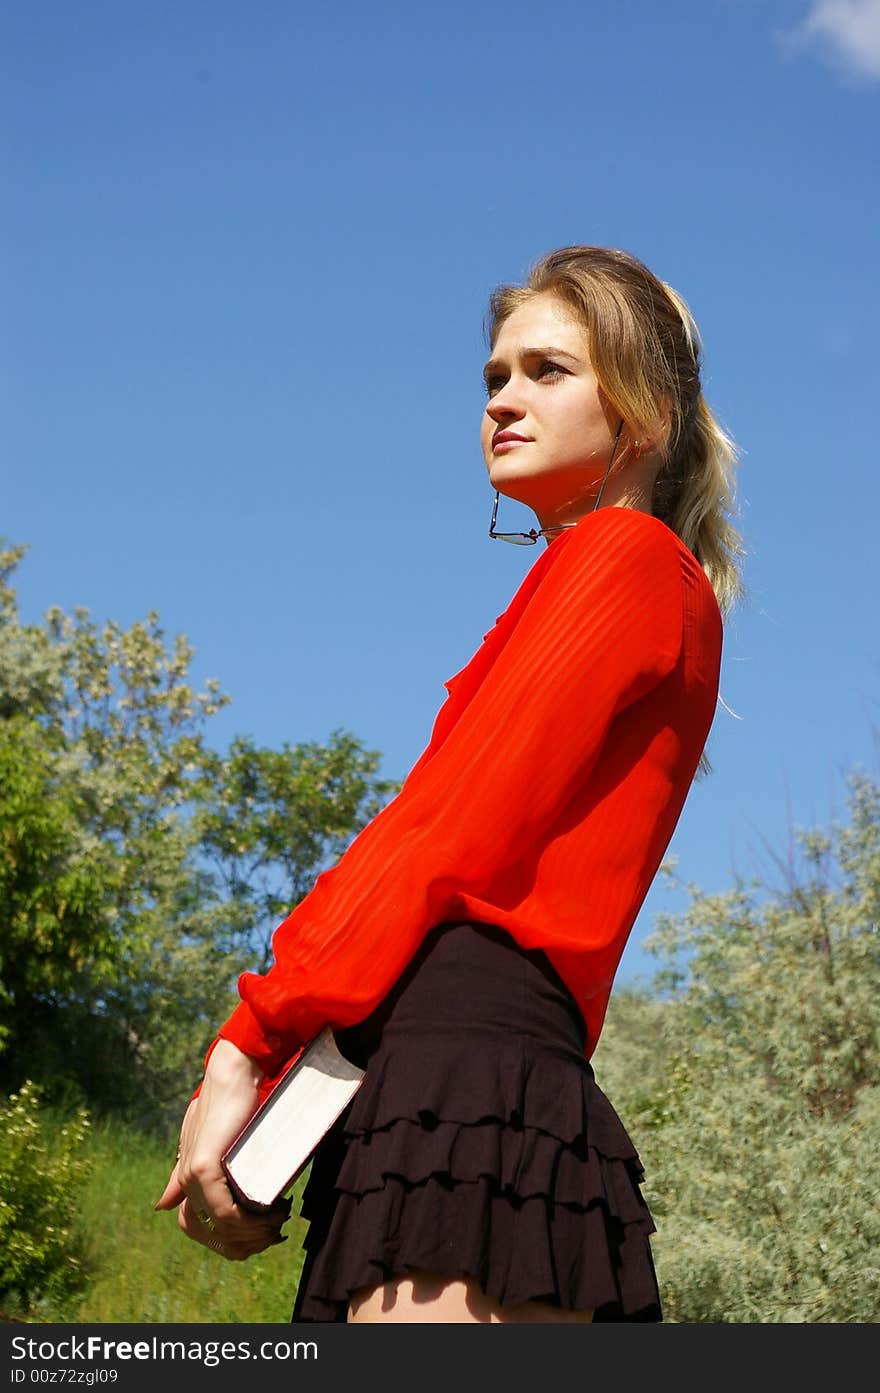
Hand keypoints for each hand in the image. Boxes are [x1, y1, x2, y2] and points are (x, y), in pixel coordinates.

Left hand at [154, 1040, 291, 1260]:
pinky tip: (269, 1218)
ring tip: (278, 1225)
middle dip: (245, 1243)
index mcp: (184, 1179)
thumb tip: (161, 1206)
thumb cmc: (226, 1104)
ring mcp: (192, 1176)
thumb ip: (182, 1174)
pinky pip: (224, 1213)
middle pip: (212, 1234)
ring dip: (253, 1235)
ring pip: (221, 1228)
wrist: (232, 1076)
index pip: (196, 1228)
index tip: (258, 1236)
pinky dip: (248, 1223)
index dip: (225, 1241)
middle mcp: (185, 1181)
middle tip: (273, 1235)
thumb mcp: (203, 1142)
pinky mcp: (204, 1168)